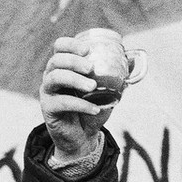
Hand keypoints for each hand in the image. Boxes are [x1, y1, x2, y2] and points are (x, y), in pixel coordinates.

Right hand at [39, 37, 111, 162]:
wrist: (83, 137)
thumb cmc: (92, 110)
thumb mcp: (107, 92)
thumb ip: (117, 76)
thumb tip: (133, 59)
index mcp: (63, 67)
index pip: (60, 47)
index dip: (71, 44)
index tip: (87, 49)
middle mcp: (51, 76)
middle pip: (56, 60)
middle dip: (74, 61)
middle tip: (91, 68)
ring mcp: (47, 92)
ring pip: (55, 77)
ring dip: (75, 79)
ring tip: (93, 87)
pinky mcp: (48, 109)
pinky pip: (62, 102)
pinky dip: (80, 104)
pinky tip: (95, 108)